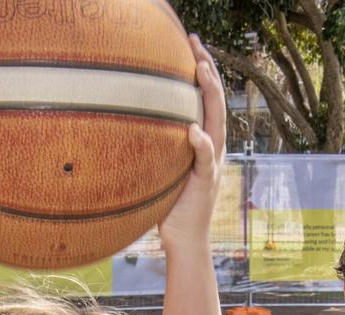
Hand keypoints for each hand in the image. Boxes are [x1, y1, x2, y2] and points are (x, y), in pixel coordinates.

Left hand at [157, 35, 224, 249]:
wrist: (184, 239)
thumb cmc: (169, 205)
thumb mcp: (162, 168)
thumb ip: (157, 147)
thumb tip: (127, 123)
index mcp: (205, 143)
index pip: (207, 100)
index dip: (203, 72)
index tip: (190, 46)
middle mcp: (213, 149)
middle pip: (216, 103)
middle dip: (209, 71)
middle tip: (197, 44)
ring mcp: (212, 165)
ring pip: (217, 124)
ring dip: (211, 96)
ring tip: (202, 71)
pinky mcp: (205, 183)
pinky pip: (206, 160)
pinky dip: (201, 145)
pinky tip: (193, 129)